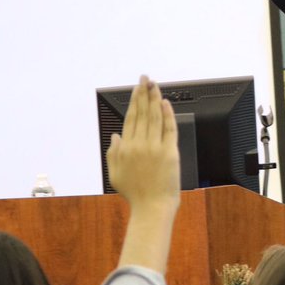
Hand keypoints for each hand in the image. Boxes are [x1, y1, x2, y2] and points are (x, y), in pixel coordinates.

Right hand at [107, 76, 179, 214]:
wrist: (152, 207)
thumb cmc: (135, 194)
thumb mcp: (115, 174)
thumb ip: (114, 152)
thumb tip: (116, 135)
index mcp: (126, 148)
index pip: (131, 118)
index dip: (134, 101)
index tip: (136, 89)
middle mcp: (139, 144)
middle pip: (142, 113)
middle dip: (144, 93)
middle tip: (145, 78)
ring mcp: (155, 147)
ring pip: (155, 117)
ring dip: (155, 98)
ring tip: (155, 85)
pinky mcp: (170, 152)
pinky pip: (169, 128)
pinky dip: (167, 114)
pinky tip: (165, 102)